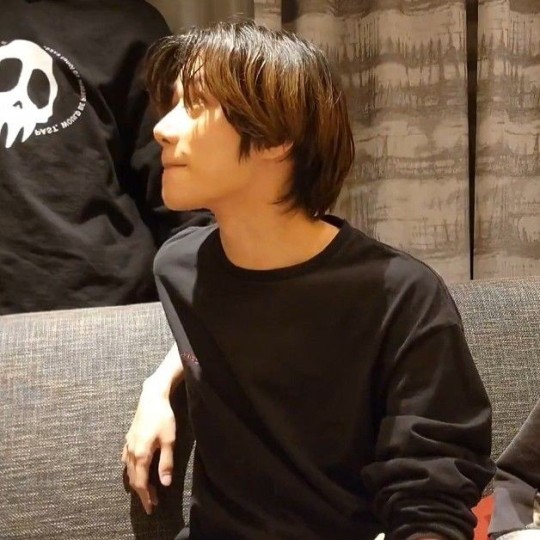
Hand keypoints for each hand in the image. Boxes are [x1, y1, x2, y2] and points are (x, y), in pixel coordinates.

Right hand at [122, 383, 175, 513]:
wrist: (152, 398)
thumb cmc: (163, 418)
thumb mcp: (169, 441)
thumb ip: (166, 462)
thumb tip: (165, 484)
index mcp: (141, 455)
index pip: (141, 483)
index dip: (146, 497)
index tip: (151, 508)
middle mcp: (131, 452)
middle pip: (134, 479)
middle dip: (142, 492)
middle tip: (152, 502)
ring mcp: (128, 445)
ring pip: (129, 470)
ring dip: (137, 481)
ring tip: (148, 488)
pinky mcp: (129, 438)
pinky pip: (126, 460)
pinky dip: (132, 469)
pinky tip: (136, 469)